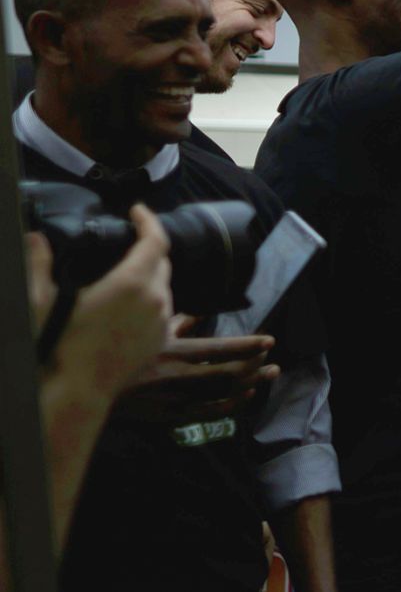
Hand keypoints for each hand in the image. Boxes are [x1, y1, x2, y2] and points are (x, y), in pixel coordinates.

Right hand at [39, 205, 172, 390]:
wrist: (78, 390)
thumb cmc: (60, 346)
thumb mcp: (41, 301)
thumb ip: (39, 264)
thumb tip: (35, 238)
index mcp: (132, 283)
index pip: (155, 240)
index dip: (149, 220)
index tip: (137, 211)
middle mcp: (156, 299)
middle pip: (162, 262)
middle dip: (147, 248)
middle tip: (128, 243)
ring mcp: (163, 322)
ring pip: (165, 287)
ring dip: (150, 276)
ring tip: (126, 274)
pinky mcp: (162, 340)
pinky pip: (165, 311)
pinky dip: (152, 301)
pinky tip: (132, 304)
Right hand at [116, 315, 277, 423]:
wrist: (89, 391)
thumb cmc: (121, 356)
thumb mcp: (149, 335)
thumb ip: (178, 323)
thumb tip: (200, 312)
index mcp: (173, 352)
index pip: (220, 349)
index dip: (248, 346)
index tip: (269, 341)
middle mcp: (178, 377)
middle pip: (228, 373)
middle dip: (255, 366)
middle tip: (271, 360)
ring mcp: (177, 400)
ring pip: (224, 394)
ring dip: (251, 384)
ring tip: (270, 374)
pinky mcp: (172, 417)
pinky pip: (210, 413)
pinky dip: (232, 404)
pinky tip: (246, 395)